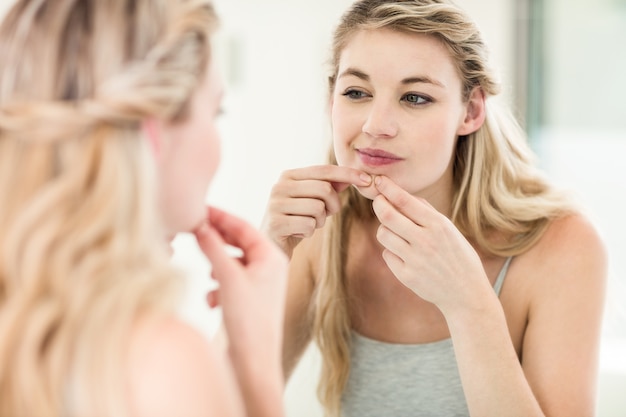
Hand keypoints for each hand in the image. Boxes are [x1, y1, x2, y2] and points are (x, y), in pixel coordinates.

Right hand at [194, 206, 287, 371]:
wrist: (253, 362)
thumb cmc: (248, 320)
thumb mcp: (227, 277)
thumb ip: (212, 248)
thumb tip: (199, 225)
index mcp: (272, 257)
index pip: (244, 226)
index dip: (221, 216)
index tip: (199, 208)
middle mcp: (269, 268)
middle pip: (238, 243)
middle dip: (216, 241)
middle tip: (192, 230)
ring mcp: (261, 285)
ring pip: (232, 263)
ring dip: (216, 266)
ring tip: (207, 273)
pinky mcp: (250, 301)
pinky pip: (230, 282)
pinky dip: (218, 286)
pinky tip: (212, 300)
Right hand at [261, 165, 371, 256]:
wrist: (272, 247)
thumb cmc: (296, 221)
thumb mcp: (313, 201)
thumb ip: (330, 186)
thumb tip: (354, 175)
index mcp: (288, 176)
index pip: (324, 170)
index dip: (348, 174)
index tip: (368, 180)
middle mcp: (279, 186)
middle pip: (324, 189)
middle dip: (332, 206)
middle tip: (324, 215)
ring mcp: (275, 204)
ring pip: (318, 208)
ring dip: (319, 222)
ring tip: (307, 225)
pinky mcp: (275, 223)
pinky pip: (309, 225)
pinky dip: (309, 233)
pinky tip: (297, 233)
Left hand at [371, 176, 490, 313]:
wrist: (466, 293)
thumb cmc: (457, 256)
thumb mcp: (449, 229)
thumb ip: (427, 212)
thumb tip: (401, 194)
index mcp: (438, 225)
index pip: (405, 201)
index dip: (388, 188)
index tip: (379, 180)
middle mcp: (425, 241)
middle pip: (387, 216)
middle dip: (378, 204)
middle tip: (378, 202)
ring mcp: (415, 259)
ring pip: (383, 234)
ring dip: (385, 229)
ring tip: (397, 233)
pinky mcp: (406, 276)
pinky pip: (387, 254)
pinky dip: (392, 251)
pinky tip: (405, 255)